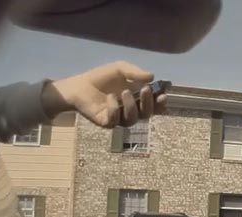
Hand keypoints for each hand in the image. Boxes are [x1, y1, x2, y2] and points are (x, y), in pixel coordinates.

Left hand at [43, 61, 166, 127]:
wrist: (78, 85)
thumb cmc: (101, 77)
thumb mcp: (120, 69)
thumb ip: (135, 73)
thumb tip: (152, 77)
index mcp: (137, 99)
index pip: (154, 106)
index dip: (160, 103)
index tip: (163, 95)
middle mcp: (131, 111)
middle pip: (147, 114)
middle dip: (148, 103)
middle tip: (144, 90)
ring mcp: (119, 118)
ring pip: (133, 120)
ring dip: (131, 106)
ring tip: (124, 92)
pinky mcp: (107, 123)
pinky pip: (115, 120)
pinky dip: (115, 108)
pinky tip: (110, 98)